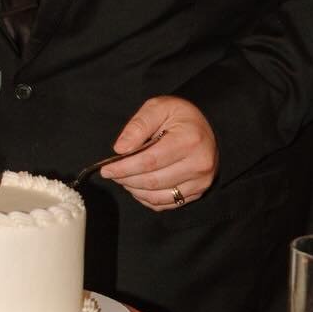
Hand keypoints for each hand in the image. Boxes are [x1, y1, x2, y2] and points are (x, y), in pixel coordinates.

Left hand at [102, 97, 218, 212]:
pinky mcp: (198, 192)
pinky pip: (166, 204)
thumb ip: (139, 125)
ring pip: (157, 196)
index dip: (124, 167)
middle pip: (152, 181)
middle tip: (112, 173)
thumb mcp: (159, 107)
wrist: (206, 127)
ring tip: (124, 178)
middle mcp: (199, 164)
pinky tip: (139, 186)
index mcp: (190, 140)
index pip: (150, 161)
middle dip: (126, 179)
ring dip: (135, 190)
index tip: (106, 169)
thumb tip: (120, 149)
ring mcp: (200, 181)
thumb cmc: (180, 116)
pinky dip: (147, 198)